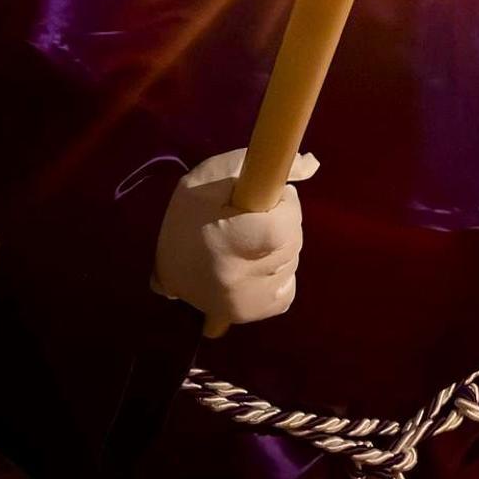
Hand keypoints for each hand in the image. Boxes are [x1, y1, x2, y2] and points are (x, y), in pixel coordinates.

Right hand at [153, 149, 317, 326]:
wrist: (165, 262)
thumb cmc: (189, 213)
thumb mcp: (214, 176)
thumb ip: (260, 163)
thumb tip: (312, 164)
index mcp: (227, 243)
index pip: (284, 226)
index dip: (286, 206)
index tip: (271, 197)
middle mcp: (238, 281)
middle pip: (291, 243)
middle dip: (283, 222)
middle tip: (257, 216)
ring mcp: (245, 305)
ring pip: (292, 264)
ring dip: (281, 247)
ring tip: (252, 240)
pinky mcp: (249, 315)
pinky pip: (287, 290)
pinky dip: (279, 274)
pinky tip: (258, 264)